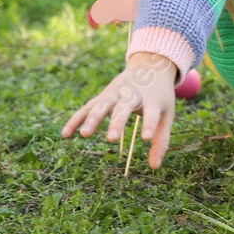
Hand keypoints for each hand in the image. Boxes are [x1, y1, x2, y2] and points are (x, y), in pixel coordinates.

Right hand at [61, 51, 178, 168]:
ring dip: (93, 118)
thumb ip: (161, 140)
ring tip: (85, 135)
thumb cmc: (159, 96)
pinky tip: (65, 134)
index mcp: (153, 99)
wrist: (150, 66)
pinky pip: (88, 107)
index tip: (145, 138)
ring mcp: (116, 92)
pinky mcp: (104, 94)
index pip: (152, 112)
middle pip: (124, 107)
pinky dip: (77, 118)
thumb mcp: (167, 114)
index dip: (149, 124)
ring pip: (103, 104)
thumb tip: (154, 167)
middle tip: (112, 138)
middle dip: (117, 122)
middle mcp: (133, 94)